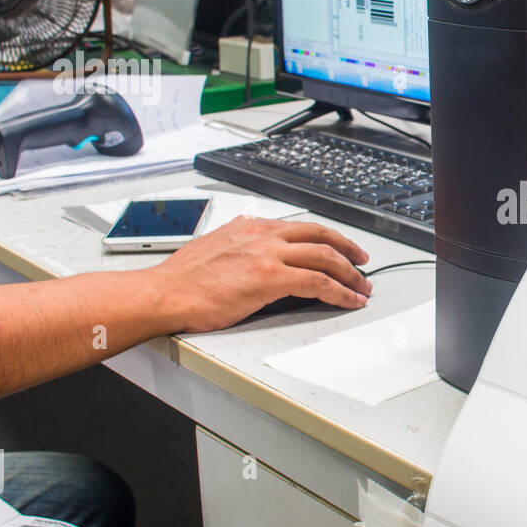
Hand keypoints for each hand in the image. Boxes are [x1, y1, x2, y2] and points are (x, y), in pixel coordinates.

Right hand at [145, 216, 372, 332]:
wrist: (165, 293)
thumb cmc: (183, 280)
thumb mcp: (216, 249)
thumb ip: (242, 250)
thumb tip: (257, 262)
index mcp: (250, 227)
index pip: (300, 227)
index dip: (327, 238)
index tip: (339, 247)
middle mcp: (262, 235)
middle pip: (321, 236)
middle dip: (348, 250)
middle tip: (362, 263)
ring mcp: (268, 255)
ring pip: (325, 257)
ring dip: (350, 274)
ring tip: (362, 287)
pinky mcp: (270, 278)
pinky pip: (318, 282)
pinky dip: (340, 291)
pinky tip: (349, 300)